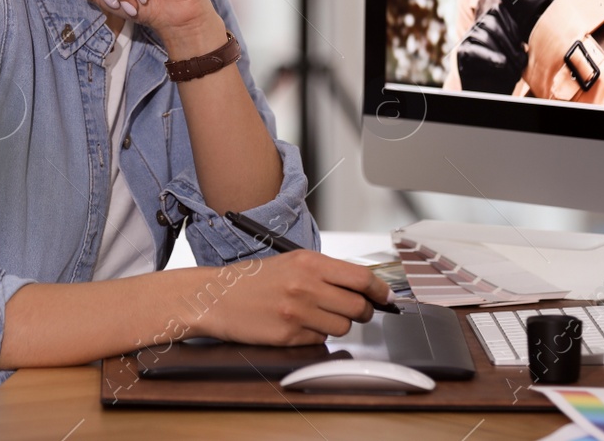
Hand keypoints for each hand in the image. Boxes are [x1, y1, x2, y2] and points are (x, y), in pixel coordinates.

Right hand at [188, 252, 391, 344]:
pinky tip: (297, 326)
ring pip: (342, 328)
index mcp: (309, 262)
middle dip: (362, 312)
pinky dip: (315, 337)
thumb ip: (325, 272)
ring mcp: (297, 313)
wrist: (216, 296)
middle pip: (358, 307)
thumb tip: (362, 287)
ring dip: (336, 325)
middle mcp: (306, 285)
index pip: (361, 277)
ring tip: (316, 316)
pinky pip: (320, 341)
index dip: (380, 290)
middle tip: (353, 311)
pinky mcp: (288, 336)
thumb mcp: (291, 263)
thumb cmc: (253, 280)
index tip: (386, 297)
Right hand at [454, 3, 527, 92]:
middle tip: (520, 60)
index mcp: (489, 23)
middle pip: (491, 21)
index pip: (499, 10)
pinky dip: (490, 57)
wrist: (490, 94)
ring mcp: (467, 40)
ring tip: (513, 68)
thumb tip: (523, 33)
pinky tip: (501, 64)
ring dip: (503, 51)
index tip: (522, 43)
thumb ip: (517, 40)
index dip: (513, 24)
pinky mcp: (461, 54)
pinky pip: (474, 50)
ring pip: (484, 34)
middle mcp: (476, 28)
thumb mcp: (515, 54)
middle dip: (510, 41)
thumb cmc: (505, 74)